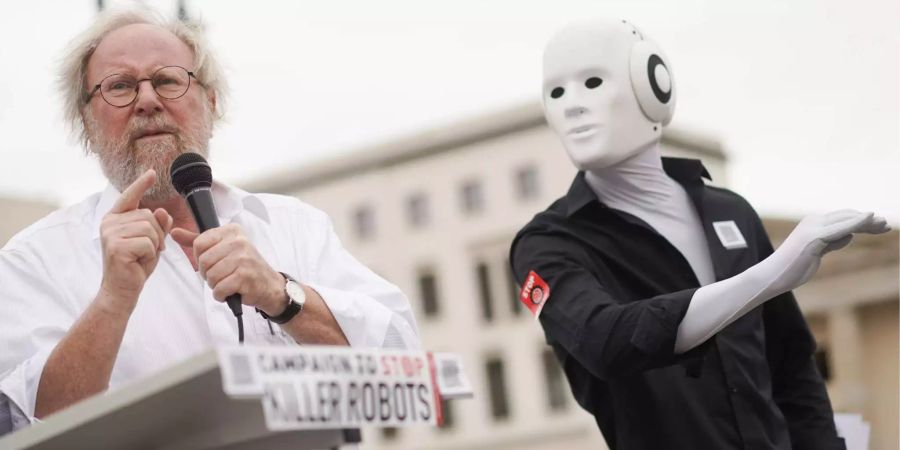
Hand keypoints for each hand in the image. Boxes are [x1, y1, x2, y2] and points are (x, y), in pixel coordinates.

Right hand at [98, 170, 173, 312]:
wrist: (121, 291)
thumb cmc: (135, 266)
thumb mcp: (151, 242)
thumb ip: (157, 225)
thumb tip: (161, 211)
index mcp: (115, 219)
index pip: (130, 197)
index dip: (142, 184)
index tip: (152, 172)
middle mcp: (109, 223)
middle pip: (148, 216)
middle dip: (156, 235)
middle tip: (145, 251)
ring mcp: (110, 234)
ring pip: (150, 228)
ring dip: (153, 245)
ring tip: (141, 257)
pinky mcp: (116, 246)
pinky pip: (148, 242)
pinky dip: (150, 254)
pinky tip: (138, 263)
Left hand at [170, 223, 285, 313]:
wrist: (269, 285)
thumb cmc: (244, 267)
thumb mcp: (222, 249)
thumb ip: (197, 240)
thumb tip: (174, 232)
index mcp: (232, 231)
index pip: (199, 244)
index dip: (202, 259)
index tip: (216, 262)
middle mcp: (239, 241)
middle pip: (203, 261)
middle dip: (208, 274)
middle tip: (223, 275)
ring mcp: (243, 258)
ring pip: (210, 276)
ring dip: (216, 285)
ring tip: (229, 282)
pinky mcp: (245, 276)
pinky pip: (219, 289)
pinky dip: (222, 295)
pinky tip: (232, 291)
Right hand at [763, 209, 889, 295]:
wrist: (773, 275)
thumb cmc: (792, 267)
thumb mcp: (818, 252)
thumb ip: (832, 242)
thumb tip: (849, 236)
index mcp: (813, 224)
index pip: (843, 218)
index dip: (863, 221)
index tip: (880, 226)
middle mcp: (813, 221)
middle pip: (847, 216)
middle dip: (869, 221)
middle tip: (887, 226)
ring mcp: (813, 228)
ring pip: (847, 220)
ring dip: (868, 222)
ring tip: (885, 226)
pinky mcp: (814, 238)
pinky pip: (840, 228)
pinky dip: (856, 222)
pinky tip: (869, 219)